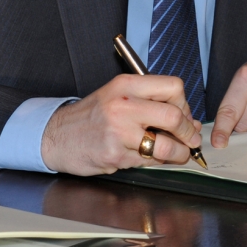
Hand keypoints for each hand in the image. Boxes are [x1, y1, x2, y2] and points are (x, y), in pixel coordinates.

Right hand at [41, 74, 201, 175]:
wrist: (55, 136)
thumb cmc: (92, 117)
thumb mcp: (119, 97)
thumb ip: (152, 104)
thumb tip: (190, 122)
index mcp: (127, 85)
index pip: (174, 87)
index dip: (185, 104)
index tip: (184, 115)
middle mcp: (123, 104)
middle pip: (174, 116)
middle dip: (188, 132)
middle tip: (191, 139)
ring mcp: (118, 131)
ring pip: (166, 144)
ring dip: (180, 153)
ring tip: (180, 154)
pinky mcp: (114, 154)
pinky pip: (149, 161)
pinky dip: (157, 162)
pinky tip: (153, 158)